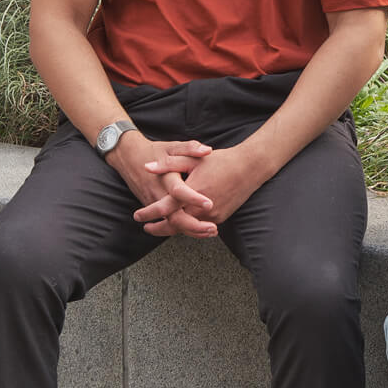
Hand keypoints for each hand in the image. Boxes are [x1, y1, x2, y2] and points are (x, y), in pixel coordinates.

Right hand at [108, 132, 215, 238]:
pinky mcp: (153, 208)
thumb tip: (207, 150)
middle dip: (194, 226)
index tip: (210, 204)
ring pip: (171, 224)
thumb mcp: (172, 146)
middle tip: (213, 228)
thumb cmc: (155, 151)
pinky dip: (183, 228)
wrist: (129, 157)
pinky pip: (168, 222)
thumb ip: (190, 148)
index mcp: (166, 178)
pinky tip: (200, 230)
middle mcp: (159, 195)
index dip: (194, 198)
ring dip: (191, 230)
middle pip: (174, 217)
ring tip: (212, 232)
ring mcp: (155, 204)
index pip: (179, 192)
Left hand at [141, 143, 271, 237]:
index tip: (138, 216)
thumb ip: (168, 164)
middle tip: (147, 228)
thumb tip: (147, 167)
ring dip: (173, 229)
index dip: (148, 214)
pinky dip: (188, 226)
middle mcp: (201, 209)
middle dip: (158, 229)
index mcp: (191, 193)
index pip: (164, 208)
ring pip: (187, 228)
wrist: (249, 167)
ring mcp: (212, 216)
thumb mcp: (192, 159)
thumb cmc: (220, 161)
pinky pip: (199, 226)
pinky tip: (182, 222)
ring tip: (161, 227)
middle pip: (174, 225)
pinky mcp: (220, 218)